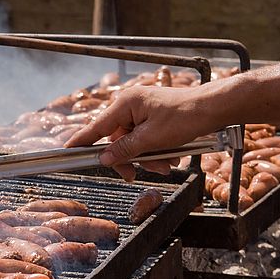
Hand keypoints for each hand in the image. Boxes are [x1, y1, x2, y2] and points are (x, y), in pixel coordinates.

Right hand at [64, 85, 216, 180]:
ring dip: (148, 158)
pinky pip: (146, 141)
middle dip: (131, 159)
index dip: (81, 141)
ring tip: (166, 164)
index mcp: (126, 104)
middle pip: (116, 141)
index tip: (65, 151)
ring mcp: (143, 112)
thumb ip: (124, 150)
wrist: (214, 109)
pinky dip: (156, 152)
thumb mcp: (152, 139)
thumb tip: (103, 158)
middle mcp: (131, 106)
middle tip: (135, 174)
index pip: (96, 127)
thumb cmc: (185, 117)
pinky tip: (171, 157)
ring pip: (134, 144)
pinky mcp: (154, 119)